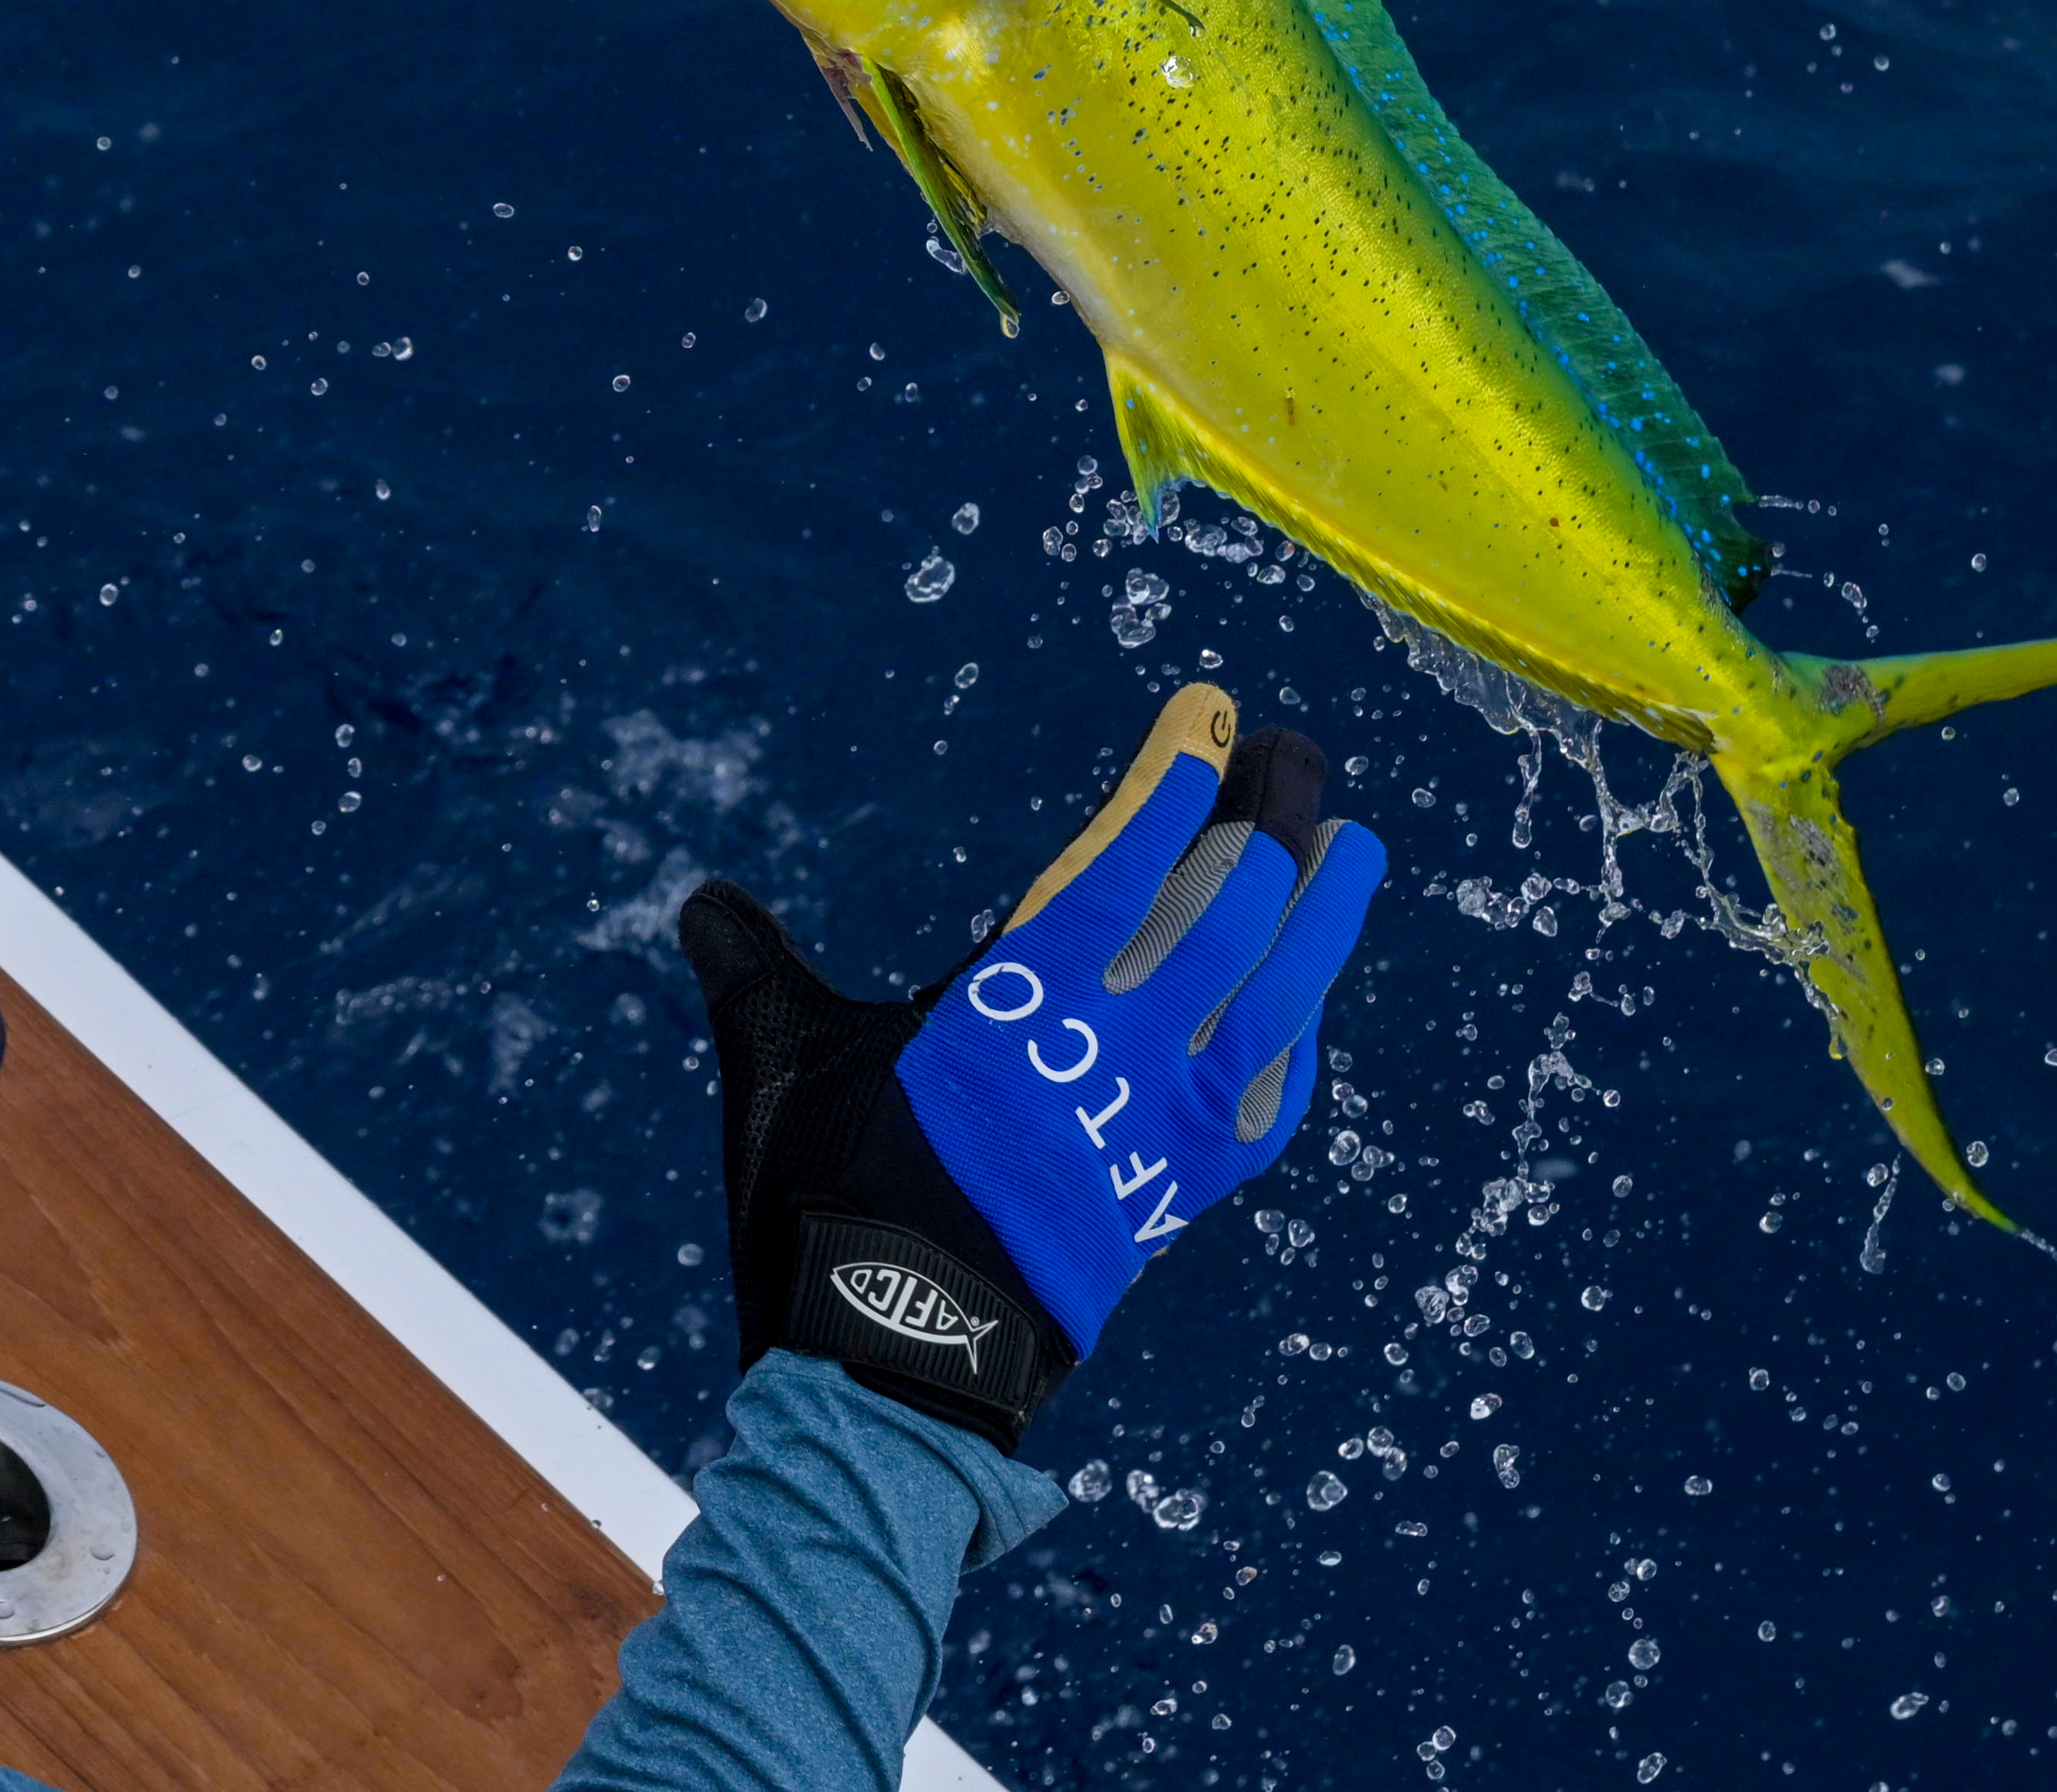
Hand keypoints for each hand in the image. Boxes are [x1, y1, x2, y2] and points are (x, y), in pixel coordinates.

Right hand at [676, 686, 1386, 1441]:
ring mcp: (1161, 1119)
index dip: (1176, 775)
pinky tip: (1304, 1014)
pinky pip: (1267, 1100)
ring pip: (1279, 995)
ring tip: (1356, 849)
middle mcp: (1115, 1043)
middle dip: (1272, 821)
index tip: (1210, 710)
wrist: (901, 1347)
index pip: (1127, 855)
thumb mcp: (787, 1061)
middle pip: (1232, 910)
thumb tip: (700, 903)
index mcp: (1023, 991)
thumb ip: (756, 968)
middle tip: (1295, 759)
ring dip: (1326, 916)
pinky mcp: (1177, 1190)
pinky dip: (1294, 1040)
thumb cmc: (834, 1191)